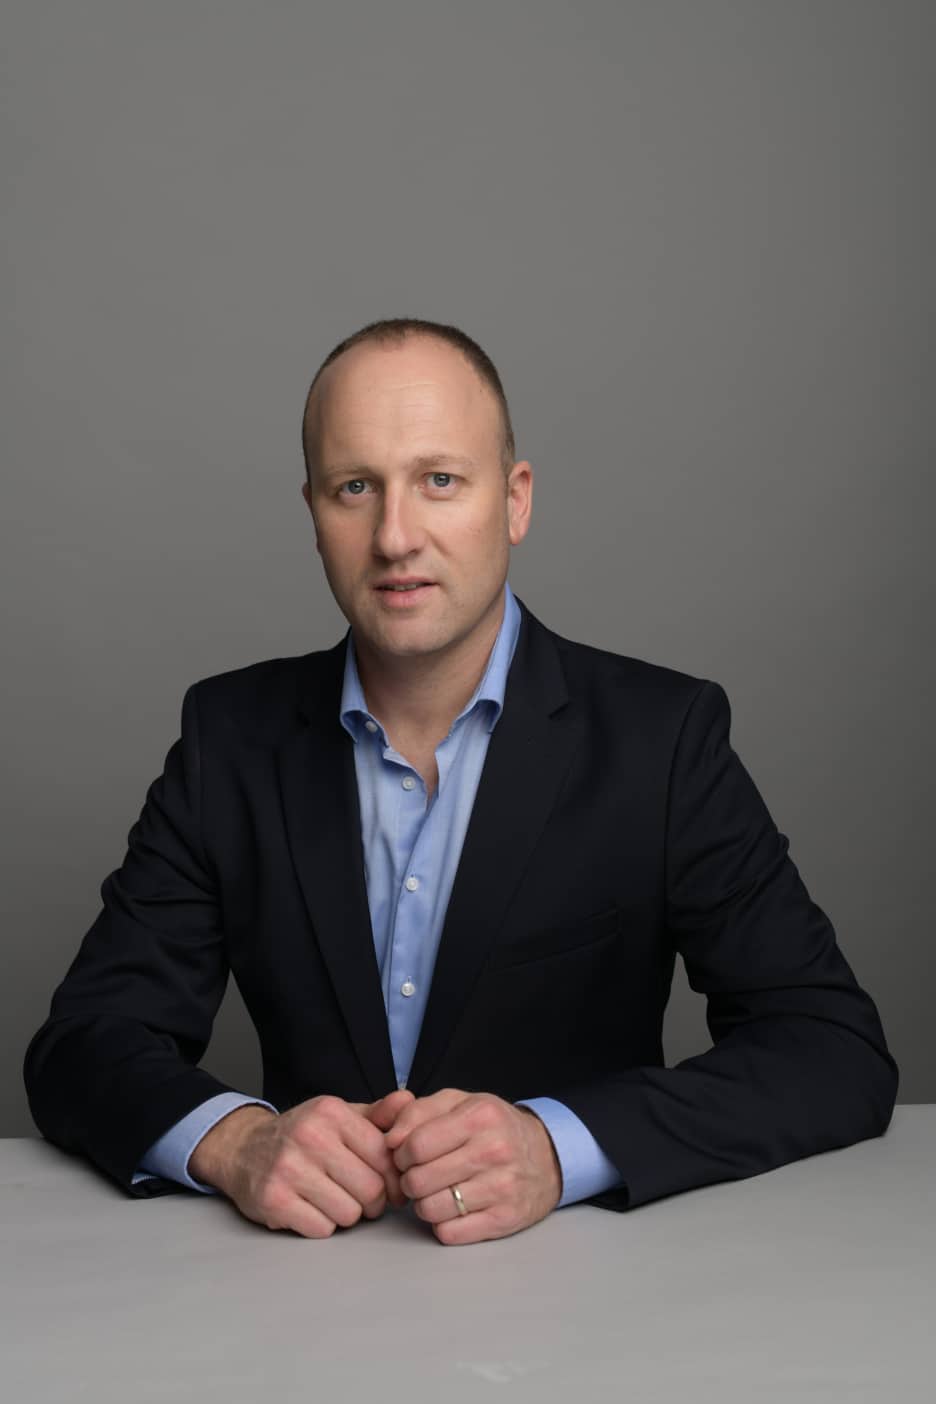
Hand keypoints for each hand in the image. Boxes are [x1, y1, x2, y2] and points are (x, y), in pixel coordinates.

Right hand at [188, 1089, 413, 1237]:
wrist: (243, 1149)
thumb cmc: (303, 1136)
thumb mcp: (340, 1116)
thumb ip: (378, 1114)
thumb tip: (409, 1102)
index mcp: (331, 1112)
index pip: (384, 1155)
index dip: (393, 1179)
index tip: (391, 1188)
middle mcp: (309, 1136)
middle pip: (370, 1189)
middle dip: (372, 1201)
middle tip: (362, 1199)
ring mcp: (288, 1168)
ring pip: (349, 1213)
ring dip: (347, 1214)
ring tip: (334, 1200)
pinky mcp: (273, 1200)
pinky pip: (321, 1229)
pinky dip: (322, 1225)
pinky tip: (312, 1209)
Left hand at [383, 1089, 562, 1244]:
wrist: (547, 1157)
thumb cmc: (493, 1128)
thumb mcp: (459, 1103)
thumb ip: (417, 1112)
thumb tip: (389, 1139)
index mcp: (480, 1116)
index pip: (415, 1145)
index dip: (400, 1154)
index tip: (405, 1156)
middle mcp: (494, 1150)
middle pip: (419, 1180)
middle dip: (409, 1181)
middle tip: (419, 1175)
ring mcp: (502, 1187)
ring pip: (431, 1210)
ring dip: (424, 1204)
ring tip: (435, 1191)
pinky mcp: (505, 1219)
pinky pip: (450, 1233)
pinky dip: (443, 1224)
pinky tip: (453, 1209)